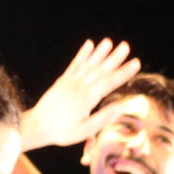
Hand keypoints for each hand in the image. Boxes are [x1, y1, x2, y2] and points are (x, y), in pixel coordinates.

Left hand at [20, 38, 143, 148]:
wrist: (37, 126)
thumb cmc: (62, 132)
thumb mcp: (85, 130)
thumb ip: (103, 118)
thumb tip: (120, 107)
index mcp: (87, 99)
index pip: (109, 83)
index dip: (123, 72)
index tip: (136, 63)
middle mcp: (79, 87)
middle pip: (100, 70)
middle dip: (114, 58)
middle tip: (126, 46)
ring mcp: (70, 82)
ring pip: (88, 64)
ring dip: (99, 52)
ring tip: (109, 41)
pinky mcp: (62, 81)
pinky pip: (74, 65)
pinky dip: (82, 54)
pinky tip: (89, 44)